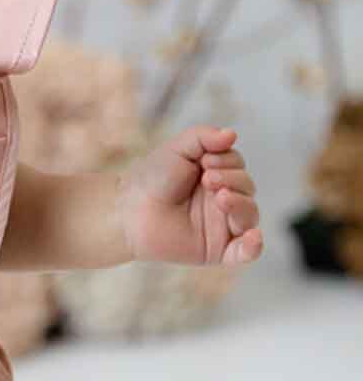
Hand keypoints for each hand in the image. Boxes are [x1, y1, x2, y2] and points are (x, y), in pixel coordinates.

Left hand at [115, 125, 263, 265]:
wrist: (132, 210)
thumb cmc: (152, 177)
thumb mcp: (177, 149)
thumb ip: (204, 137)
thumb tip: (233, 133)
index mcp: (213, 174)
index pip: (238, 165)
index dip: (228, 161)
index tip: (204, 162)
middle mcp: (220, 198)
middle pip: (247, 187)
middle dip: (233, 179)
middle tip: (207, 179)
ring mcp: (221, 224)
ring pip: (250, 215)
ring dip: (241, 204)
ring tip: (220, 198)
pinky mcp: (218, 250)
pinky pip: (247, 252)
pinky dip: (254, 246)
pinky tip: (252, 236)